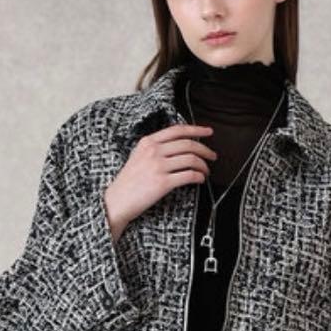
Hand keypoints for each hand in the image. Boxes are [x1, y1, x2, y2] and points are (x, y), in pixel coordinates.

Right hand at [105, 124, 216, 240]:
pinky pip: (189, 176)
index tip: (208, 132)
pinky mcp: (163, 183)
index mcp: (148, 142)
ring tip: (206, 171)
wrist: (117, 201)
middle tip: (212, 156)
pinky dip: (199, 177)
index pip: (177, 130)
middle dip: (205, 150)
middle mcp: (154, 151)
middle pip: (188, 144)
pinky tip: (200, 180)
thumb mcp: (138, 156)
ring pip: (191, 159)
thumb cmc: (128, 181)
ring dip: (203, 165)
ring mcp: (158, 166)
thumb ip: (155, 148)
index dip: (196, 130)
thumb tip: (179, 145)